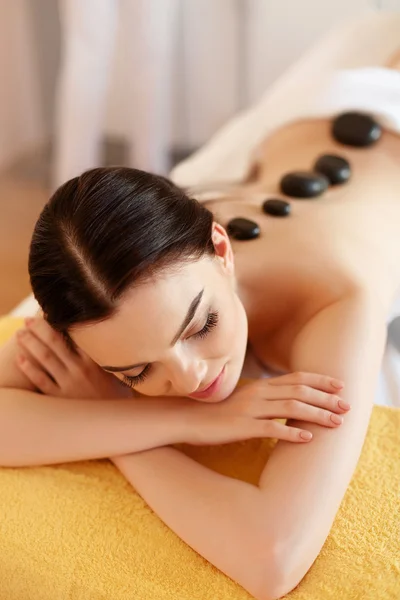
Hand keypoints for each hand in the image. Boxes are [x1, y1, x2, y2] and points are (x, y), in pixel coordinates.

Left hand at [15, 317, 131, 399]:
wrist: (115, 422)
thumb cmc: (118, 394)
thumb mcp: (119, 371)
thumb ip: (109, 354)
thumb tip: (106, 335)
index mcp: (94, 360)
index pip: (74, 335)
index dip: (61, 321)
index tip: (51, 310)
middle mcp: (80, 369)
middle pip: (54, 343)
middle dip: (39, 328)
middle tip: (28, 319)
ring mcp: (69, 384)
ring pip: (44, 358)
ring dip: (30, 343)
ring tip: (21, 333)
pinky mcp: (60, 398)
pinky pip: (40, 380)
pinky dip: (29, 368)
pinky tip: (20, 358)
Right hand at [186, 372, 348, 444]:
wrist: (185, 418)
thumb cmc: (215, 412)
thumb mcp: (242, 400)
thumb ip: (263, 398)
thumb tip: (284, 402)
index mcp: (259, 386)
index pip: (296, 378)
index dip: (320, 381)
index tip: (339, 385)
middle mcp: (258, 393)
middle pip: (299, 391)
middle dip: (326, 398)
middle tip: (347, 406)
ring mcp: (250, 409)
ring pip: (291, 407)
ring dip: (317, 414)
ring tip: (337, 423)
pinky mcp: (242, 426)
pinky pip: (272, 428)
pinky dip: (292, 432)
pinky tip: (308, 438)